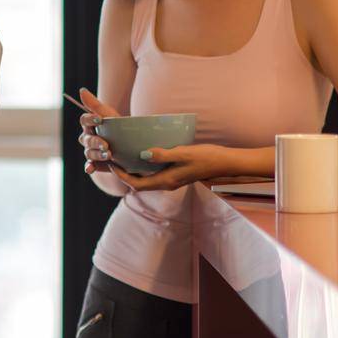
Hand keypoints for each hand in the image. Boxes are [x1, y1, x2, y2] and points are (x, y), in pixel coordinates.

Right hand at [76, 88, 121, 174]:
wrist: (135, 145)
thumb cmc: (121, 127)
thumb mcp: (110, 115)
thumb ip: (95, 104)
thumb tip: (81, 90)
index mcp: (91, 124)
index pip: (84, 120)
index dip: (90, 119)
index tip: (100, 119)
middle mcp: (89, 138)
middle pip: (85, 139)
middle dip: (95, 142)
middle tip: (106, 145)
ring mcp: (92, 151)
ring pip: (88, 152)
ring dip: (96, 154)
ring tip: (109, 155)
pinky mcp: (96, 163)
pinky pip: (89, 165)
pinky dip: (89, 167)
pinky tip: (91, 168)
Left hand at [109, 144, 238, 191]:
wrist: (225, 163)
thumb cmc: (206, 157)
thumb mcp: (184, 153)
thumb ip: (163, 154)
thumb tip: (143, 154)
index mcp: (167, 181)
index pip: (137, 184)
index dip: (122, 176)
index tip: (111, 164)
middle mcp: (167, 183)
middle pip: (139, 183)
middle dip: (123, 173)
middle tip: (112, 159)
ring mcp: (172, 179)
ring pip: (146, 179)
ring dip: (133, 170)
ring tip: (123, 156)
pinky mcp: (176, 174)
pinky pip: (154, 174)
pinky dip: (144, 167)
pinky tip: (141, 154)